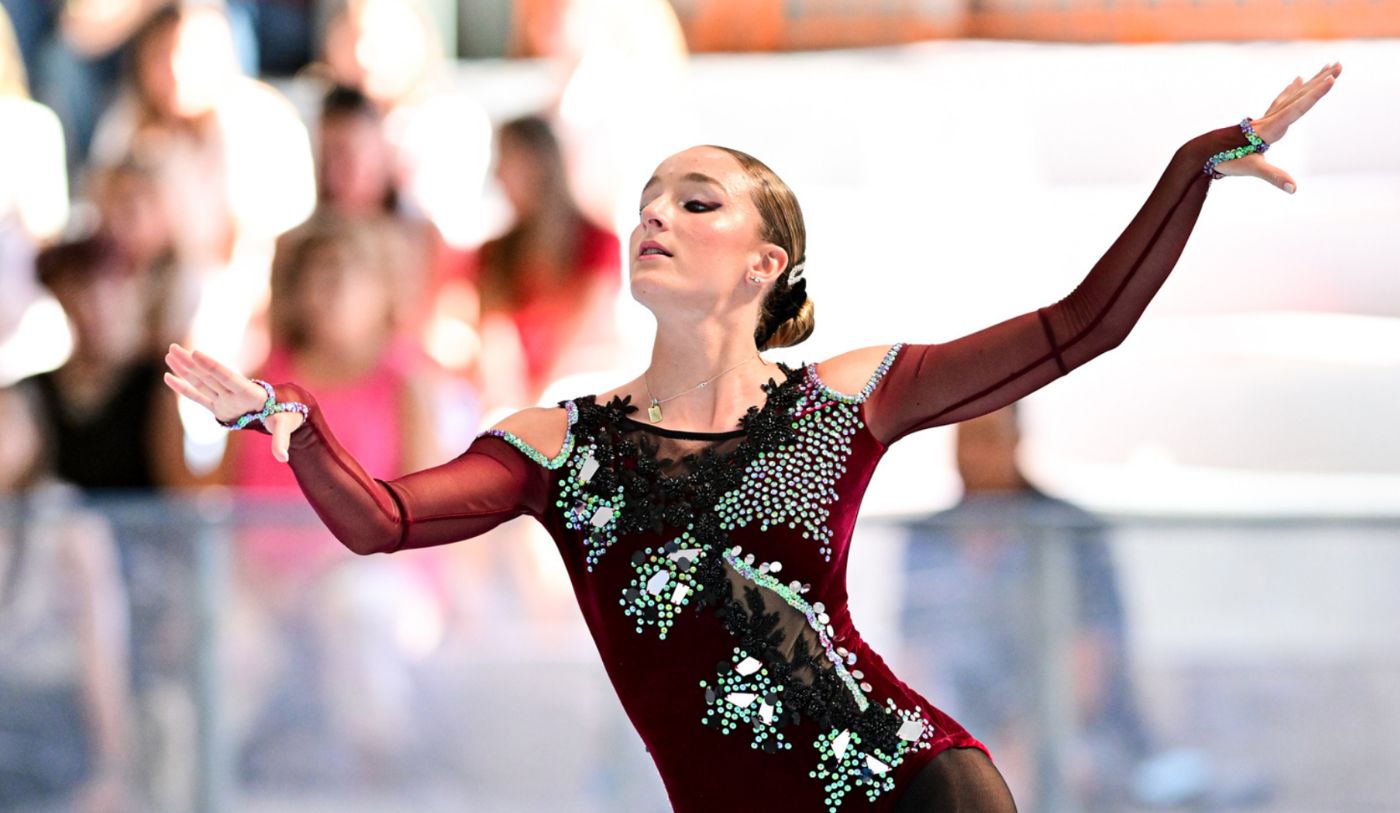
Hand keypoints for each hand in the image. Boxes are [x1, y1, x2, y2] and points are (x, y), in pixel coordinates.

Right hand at [163, 343, 303, 461]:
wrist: (284, 413)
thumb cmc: (286, 417)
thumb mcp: (285, 426)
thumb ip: (281, 440)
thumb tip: (282, 458)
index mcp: (250, 393)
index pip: (228, 377)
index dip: (212, 366)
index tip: (196, 354)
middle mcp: (234, 393)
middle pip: (209, 376)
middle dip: (191, 363)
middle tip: (172, 348)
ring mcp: (225, 399)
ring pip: (201, 382)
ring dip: (185, 369)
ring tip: (170, 354)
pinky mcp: (219, 407)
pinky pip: (199, 397)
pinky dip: (185, 389)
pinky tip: (169, 377)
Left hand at [1213, 62, 1341, 191]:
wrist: (1202, 154)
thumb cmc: (1226, 160)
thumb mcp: (1251, 169)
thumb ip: (1274, 177)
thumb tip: (1294, 189)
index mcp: (1271, 129)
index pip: (1298, 108)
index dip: (1315, 94)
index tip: (1331, 79)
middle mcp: (1270, 119)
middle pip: (1300, 96)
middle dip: (1320, 81)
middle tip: (1340, 64)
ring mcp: (1266, 119)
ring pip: (1293, 95)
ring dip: (1311, 82)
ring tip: (1327, 65)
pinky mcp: (1262, 121)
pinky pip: (1281, 100)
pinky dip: (1292, 90)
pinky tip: (1297, 80)